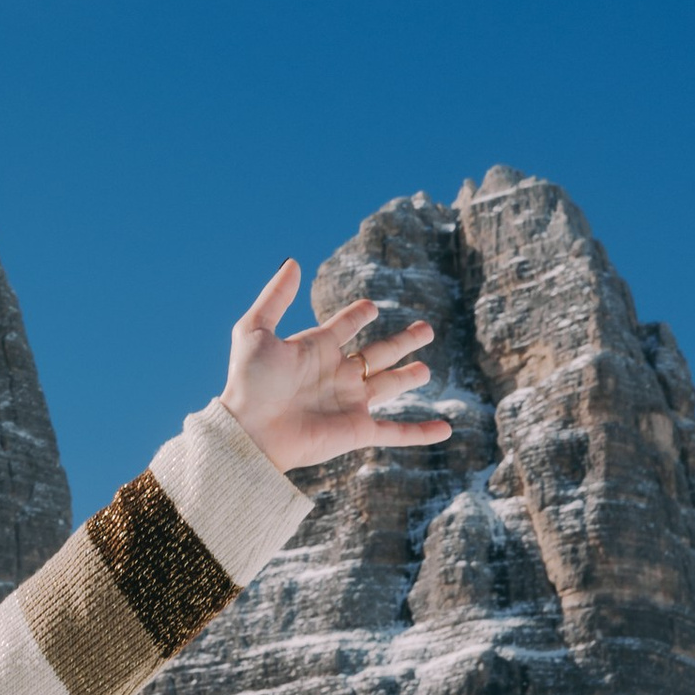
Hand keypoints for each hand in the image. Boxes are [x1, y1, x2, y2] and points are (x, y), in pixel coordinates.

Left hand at [219, 260, 450, 474]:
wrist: (250, 431)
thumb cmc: (249, 382)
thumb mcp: (255, 330)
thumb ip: (275, 297)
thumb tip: (293, 262)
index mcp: (317, 348)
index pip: (345, 326)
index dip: (358, 315)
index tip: (370, 308)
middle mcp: (337, 374)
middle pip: (379, 353)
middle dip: (403, 341)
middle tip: (426, 329)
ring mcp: (349, 402)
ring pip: (389, 386)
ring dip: (409, 377)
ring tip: (426, 370)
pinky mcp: (356, 430)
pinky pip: (396, 432)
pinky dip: (421, 432)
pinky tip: (445, 429)